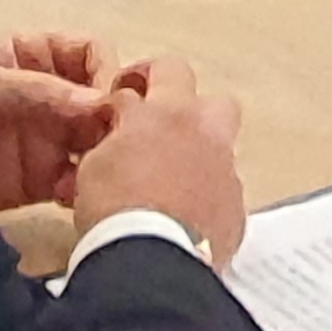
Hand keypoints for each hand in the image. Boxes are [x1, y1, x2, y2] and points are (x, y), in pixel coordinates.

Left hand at [0, 32, 141, 215]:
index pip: (90, 54)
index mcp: (37, 57)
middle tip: (116, 139)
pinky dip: (84, 187)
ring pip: (97, 142)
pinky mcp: (44, 177)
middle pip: (102, 101)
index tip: (109, 98)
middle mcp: (51, 95)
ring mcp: (49, 137)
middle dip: (113, 120)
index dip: (106, 72)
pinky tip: (74, 193)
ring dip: (104, 155)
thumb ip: (45, 91)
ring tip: (98, 170)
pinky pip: (79, 180)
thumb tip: (98, 100)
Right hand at [68, 53, 249, 263]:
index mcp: (168, 112)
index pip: (161, 70)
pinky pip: (225, 191)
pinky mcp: (236, 208)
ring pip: (223, 147)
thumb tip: (119, 130)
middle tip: (158, 130)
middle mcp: (206, 133)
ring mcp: (226, 171)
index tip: (122, 101)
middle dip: (188, 109)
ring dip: (201, 153)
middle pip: (212, 100)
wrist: (150, 260)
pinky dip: (206, 196)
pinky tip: (184, 215)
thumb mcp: (95, 162)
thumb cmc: (114, 207)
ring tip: (172, 177)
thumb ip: (113, 135)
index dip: (137, 82)